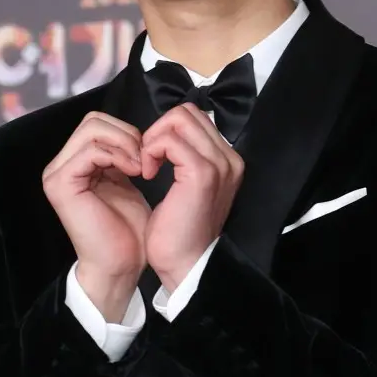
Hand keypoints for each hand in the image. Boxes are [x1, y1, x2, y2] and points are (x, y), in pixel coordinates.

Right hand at [42, 112, 150, 320]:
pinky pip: (90, 150)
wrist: (121, 263)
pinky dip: (117, 155)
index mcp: (75, 162)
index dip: (127, 131)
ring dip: (124, 143)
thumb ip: (121, 154)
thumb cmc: (127, 228)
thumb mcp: (126, 179)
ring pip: (92, 130)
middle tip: (145, 158)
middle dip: (126, 133)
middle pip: (93, 120)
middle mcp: (61, 165)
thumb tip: (131, 131)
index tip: (147, 155)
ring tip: (140, 166)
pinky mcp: (60, 184)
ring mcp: (56, 174)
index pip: (98, 122)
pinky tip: (133, 172)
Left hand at [140, 102, 244, 290]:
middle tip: (147, 159)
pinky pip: (168, 140)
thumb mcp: (188, 187)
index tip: (155, 158)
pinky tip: (147, 173)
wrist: (186, 265)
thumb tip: (167, 135)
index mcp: (228, 161)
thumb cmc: (181, 230)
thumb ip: (186, 158)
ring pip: (178, 119)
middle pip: (187, 112)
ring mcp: (219, 164)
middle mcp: (229, 159)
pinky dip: (151, 150)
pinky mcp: (201, 173)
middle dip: (159, 130)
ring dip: (154, 138)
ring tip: (147, 166)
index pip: (195, 118)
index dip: (167, 131)